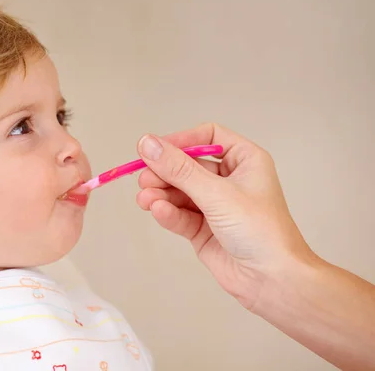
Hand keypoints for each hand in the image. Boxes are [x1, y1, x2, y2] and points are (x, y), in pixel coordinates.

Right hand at [136, 123, 314, 308]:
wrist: (273, 280)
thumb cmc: (262, 231)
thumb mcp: (217, 193)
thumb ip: (179, 169)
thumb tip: (148, 144)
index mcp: (244, 160)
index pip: (207, 137)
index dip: (181, 140)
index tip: (155, 149)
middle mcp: (229, 180)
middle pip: (187, 165)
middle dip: (164, 172)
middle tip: (144, 179)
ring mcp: (215, 206)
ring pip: (179, 191)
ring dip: (160, 194)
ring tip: (145, 200)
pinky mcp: (203, 229)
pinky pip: (180, 214)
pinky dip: (167, 212)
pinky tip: (158, 211)